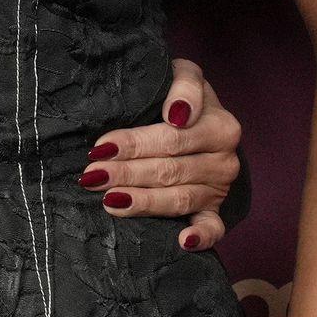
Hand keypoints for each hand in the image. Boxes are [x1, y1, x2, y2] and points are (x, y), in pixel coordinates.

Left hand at [81, 58, 242, 250]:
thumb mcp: (184, 75)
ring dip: (143, 202)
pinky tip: (182, 241)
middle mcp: (224, 160)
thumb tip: (177, 113)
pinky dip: (201, 237)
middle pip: (169, 170)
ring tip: (109, 201)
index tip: (101, 147)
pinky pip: (213, 229)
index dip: (134, 144)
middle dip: (127, 174)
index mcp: (221, 126)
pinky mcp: (214, 211)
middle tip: (92, 176)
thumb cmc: (180, 96)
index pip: (172, 138)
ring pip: (179, 199)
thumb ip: (185, 86)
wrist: (200, 119)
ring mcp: (219, 188)